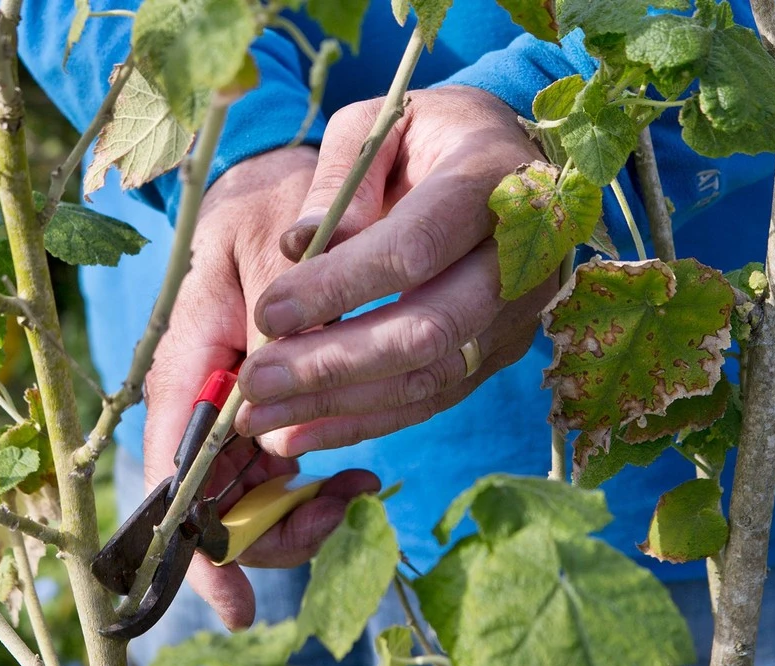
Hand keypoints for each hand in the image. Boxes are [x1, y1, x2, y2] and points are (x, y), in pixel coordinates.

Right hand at [142, 145, 379, 630]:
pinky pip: (289, 469)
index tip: (235, 602)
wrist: (294, 182)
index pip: (179, 467)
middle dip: (273, 533)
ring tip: (356, 490)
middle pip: (219, 500)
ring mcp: (244, 408)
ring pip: (258, 495)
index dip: (201, 544)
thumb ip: (261, 326)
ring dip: (303, 514)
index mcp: (191, 362)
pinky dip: (320, 486)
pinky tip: (354, 475)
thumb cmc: (268, 204)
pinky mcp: (281, 406)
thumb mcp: (258, 246)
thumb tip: (264, 423)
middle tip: (342, 512)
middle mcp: (210, 398)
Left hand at [234, 86, 555, 454]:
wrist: (512, 159)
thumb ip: (341, 176)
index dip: (339, 287)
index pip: (414, 249)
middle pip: (428, 329)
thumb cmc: (433, 135)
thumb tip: (299, 247)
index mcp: (490, 180)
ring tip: (261, 420)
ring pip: (429, 377)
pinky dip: (364, 422)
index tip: (270, 312)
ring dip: (339, 406)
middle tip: (255, 385)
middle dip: (333, 364)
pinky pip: (432, 398)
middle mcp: (520, 257)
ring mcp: (517, 313)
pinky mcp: (500, 351)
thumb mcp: (382, 123)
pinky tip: (302, 433)